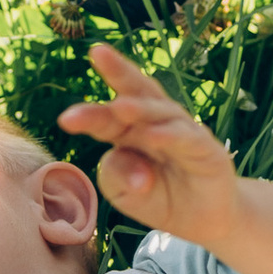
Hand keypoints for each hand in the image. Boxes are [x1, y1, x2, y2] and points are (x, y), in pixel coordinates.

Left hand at [56, 42, 241, 246]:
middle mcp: (155, 123)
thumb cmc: (158, 198)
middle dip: (118, 71)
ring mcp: (182, 132)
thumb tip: (137, 173)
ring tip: (120, 107)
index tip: (65, 120)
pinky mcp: (206, 149)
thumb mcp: (124, 192)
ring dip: (141, 107)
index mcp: (127, 131)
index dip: (88, 116)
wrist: (203, 221)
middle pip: (136, 91)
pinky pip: (186, 139)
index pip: (106, 118)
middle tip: (98, 53)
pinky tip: (153, 135)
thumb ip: (116, 175)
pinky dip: (170, 136)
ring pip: (160, 112)